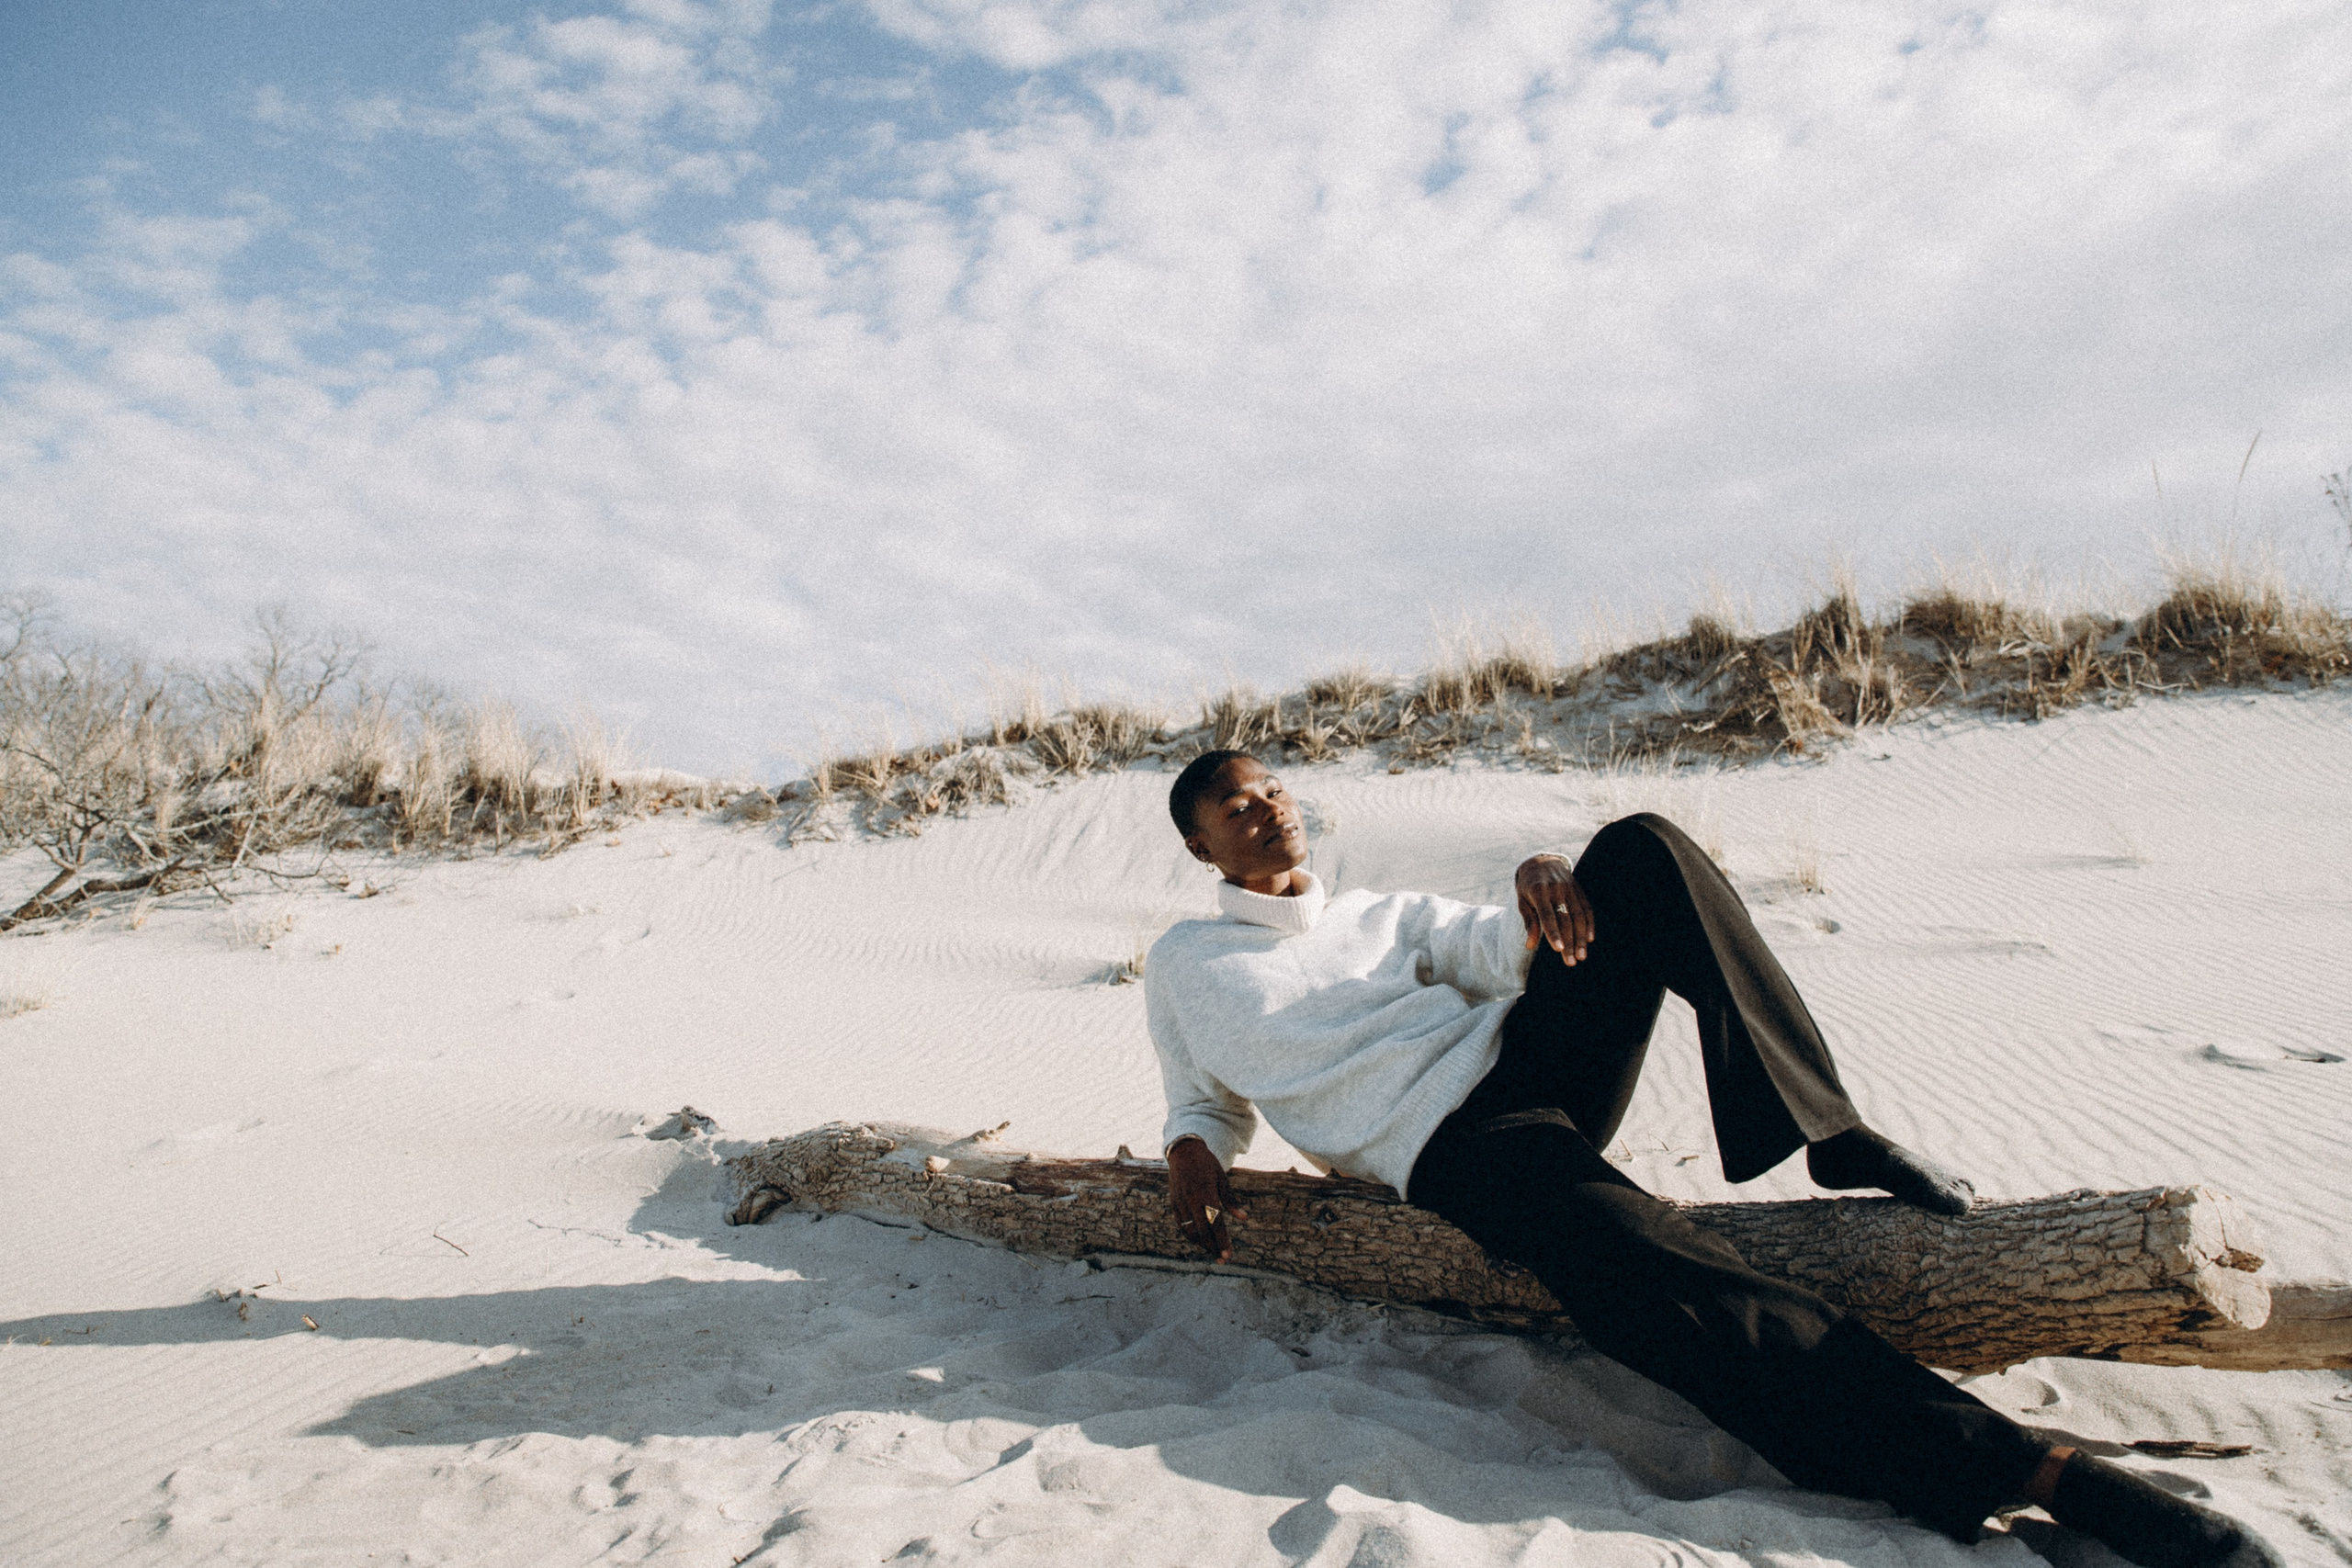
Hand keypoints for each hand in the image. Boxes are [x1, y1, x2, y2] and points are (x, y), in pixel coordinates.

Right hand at [1165, 1136, 1246, 1261]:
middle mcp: (1192, 1200)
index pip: (1216, 1222)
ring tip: (1213, 1252)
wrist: (1183, 1152)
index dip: (1222, 1240)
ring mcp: (1181, 1202)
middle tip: (1223, 1259)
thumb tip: (1244, 1218)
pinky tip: (1200, 1241)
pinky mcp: (1174, 1203)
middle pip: (1203, 1231)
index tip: (1228, 1254)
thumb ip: (1231, 1200)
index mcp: (1206, 1193)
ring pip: (1190, 1231)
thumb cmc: (1206, 1164)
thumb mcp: (1222, 1178)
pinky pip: (1181, 1225)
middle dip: (1213, 1247)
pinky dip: (1190, 1236)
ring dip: (1202, 1244)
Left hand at [1516, 854, 1593, 962]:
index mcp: (1538, 891)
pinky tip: (1590, 939)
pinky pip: (1587, 908)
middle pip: (1565, 919)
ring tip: (1581, 956)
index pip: (1547, 916)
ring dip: (1581, 937)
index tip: (1559, 949)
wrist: (1541, 862)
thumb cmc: (1528, 887)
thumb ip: (1529, 922)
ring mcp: (1569, 888)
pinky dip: (1589, 924)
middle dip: (1569, 942)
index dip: (1553, 933)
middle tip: (1571, 962)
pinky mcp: (1579, 889)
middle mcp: (1555, 889)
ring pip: (1579, 915)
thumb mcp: (1522, 901)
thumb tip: (1530, 946)